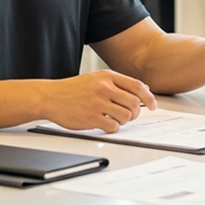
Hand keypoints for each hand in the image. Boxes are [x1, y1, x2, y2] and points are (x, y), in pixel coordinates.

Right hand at [39, 70, 156, 132]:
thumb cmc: (75, 89)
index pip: (137, 86)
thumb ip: (120, 83)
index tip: (153, 105)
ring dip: (124, 120)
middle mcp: (104, 88)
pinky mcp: (90, 118)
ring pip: (126, 116)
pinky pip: (113, 126)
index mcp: (108, 76)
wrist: (51, 97)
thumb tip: (144, 89)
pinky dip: (113, 127)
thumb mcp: (98, 78)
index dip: (149, 97)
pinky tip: (106, 124)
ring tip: (115, 118)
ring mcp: (97, 103)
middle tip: (130, 115)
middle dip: (136, 112)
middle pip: (134, 103)